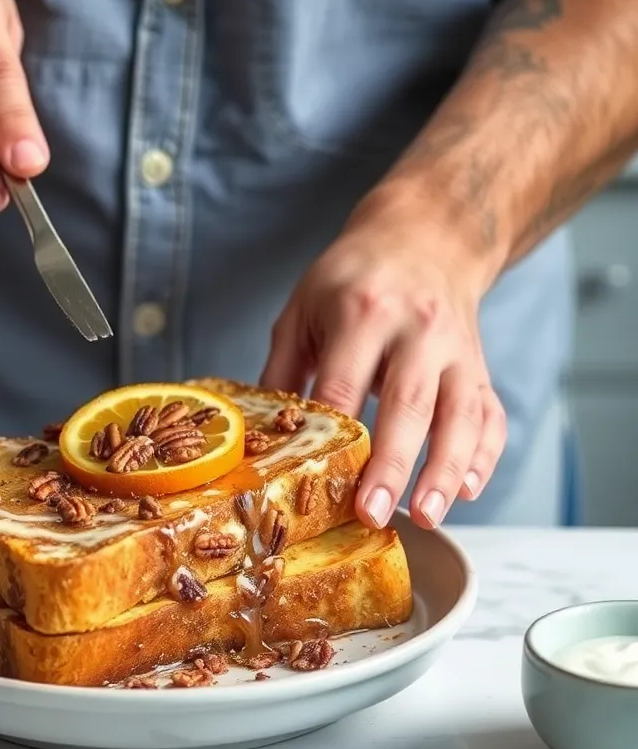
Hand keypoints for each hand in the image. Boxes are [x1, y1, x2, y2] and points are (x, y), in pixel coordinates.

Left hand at [261, 193, 506, 530]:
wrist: (428, 233)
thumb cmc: (353, 277)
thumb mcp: (302, 308)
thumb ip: (281, 371)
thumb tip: (257, 436)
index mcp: (363, 312)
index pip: (345, 383)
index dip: (336, 435)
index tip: (324, 481)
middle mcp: (418, 330)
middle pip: (409, 404)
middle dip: (392, 464)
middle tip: (372, 513)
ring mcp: (457, 349)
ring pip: (460, 414)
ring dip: (445, 470)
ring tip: (428, 515)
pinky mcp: (480, 365)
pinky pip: (492, 414)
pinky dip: (485, 455)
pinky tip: (467, 490)